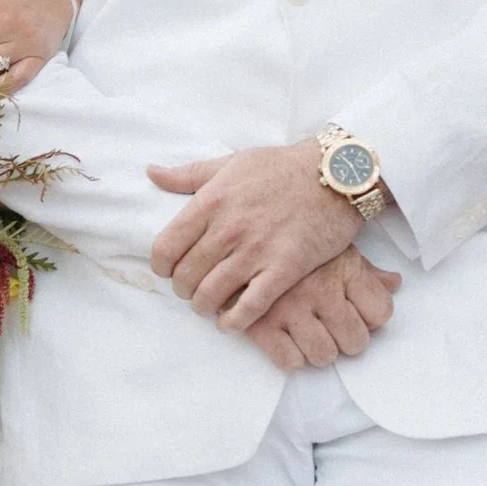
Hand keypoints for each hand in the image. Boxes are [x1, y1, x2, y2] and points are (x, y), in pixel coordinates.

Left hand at [148, 139, 356, 329]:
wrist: (335, 174)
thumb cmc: (280, 167)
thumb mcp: (230, 162)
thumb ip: (187, 174)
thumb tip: (151, 173)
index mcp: (211, 201)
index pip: (165, 248)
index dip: (161, 267)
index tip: (168, 270)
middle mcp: (228, 228)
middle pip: (185, 276)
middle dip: (182, 289)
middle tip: (191, 289)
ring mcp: (256, 250)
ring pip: (211, 295)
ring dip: (203, 307)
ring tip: (208, 306)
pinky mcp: (284, 269)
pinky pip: (249, 307)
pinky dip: (233, 322)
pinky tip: (230, 323)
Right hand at [250, 252, 400, 368]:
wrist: (239, 232)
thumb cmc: (292, 241)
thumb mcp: (333, 246)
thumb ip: (365, 270)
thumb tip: (394, 283)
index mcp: (344, 268)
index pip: (380, 312)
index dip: (370, 318)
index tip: (356, 313)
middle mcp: (321, 290)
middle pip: (356, 340)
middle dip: (345, 338)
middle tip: (331, 328)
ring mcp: (291, 309)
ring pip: (324, 355)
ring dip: (318, 350)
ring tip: (307, 333)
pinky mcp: (261, 324)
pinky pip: (290, 361)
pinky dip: (290, 356)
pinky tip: (285, 338)